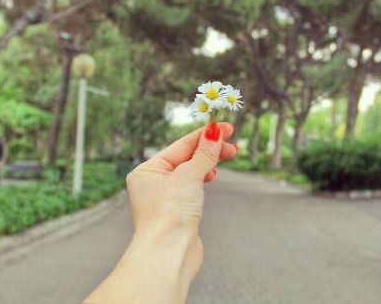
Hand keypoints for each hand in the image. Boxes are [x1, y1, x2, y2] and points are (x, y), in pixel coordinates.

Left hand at [125, 122, 236, 278]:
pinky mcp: (178, 210)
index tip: (224, 126)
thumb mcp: (189, 176)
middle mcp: (154, 182)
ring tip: (227, 155)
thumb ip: (204, 153)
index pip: (181, 145)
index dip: (204, 134)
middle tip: (232, 143)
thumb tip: (215, 132)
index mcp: (148, 170)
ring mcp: (166, 197)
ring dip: (208, 162)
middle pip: (186, 157)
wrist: (169, 254)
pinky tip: (213, 174)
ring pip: (191, 171)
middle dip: (210, 149)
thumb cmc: (170, 214)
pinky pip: (192, 186)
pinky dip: (204, 177)